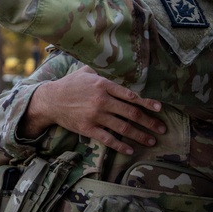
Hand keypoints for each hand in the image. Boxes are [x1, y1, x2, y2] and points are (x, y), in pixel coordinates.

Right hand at [22, 66, 165, 154]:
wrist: (50, 101)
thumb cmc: (70, 84)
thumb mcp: (86, 71)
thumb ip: (104, 69)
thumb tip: (121, 62)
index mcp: (104, 85)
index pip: (131, 95)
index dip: (147, 102)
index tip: (159, 108)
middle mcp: (102, 101)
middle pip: (131, 113)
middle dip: (149, 122)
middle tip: (162, 129)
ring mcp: (95, 116)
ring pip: (123, 128)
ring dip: (140, 135)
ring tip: (151, 140)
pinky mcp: (88, 129)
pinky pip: (108, 139)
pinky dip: (121, 146)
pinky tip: (130, 150)